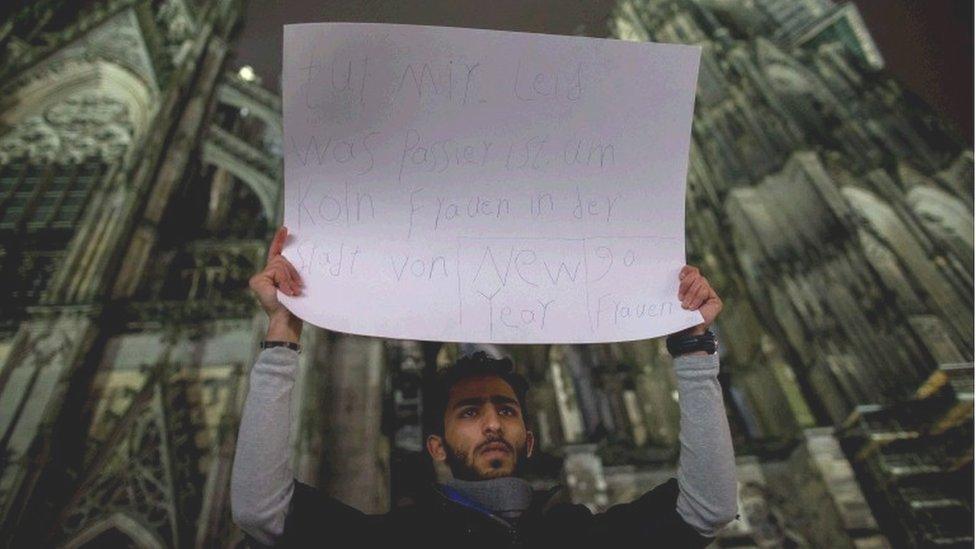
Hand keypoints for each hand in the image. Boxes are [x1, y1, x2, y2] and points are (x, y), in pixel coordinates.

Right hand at [249, 226, 302, 342]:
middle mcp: (265, 274)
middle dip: (292, 272)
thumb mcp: (295, 283)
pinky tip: (285, 292)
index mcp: (275, 274)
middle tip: (297, 288)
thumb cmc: (295, 305)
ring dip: (289, 278)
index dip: (279, 240)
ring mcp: (260, 278)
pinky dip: (284, 280)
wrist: (288, 319)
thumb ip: (291, 271)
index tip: (285, 229)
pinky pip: (276, 271)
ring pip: (279, 264)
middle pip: (281, 259)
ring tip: (292, 292)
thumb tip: (296, 258)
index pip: (276, 253)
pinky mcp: (257, 281)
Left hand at [677, 265, 721, 335]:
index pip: (690, 270)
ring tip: (685, 306)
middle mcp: (700, 287)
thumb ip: (675, 287)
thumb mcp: (673, 299)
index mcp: (689, 285)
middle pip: (695, 274)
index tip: (679, 276)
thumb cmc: (677, 316)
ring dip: (690, 295)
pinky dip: (697, 298)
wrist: (685, 332)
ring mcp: (708, 293)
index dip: (685, 270)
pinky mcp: (715, 300)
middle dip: (685, 284)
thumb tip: (669, 274)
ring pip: (700, 281)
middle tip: (679, 298)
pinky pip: (705, 290)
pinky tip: (694, 308)